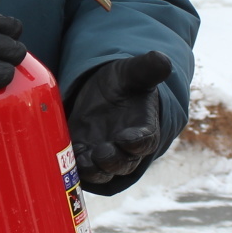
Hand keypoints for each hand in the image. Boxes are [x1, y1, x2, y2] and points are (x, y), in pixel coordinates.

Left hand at [66, 51, 172, 186]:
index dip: (136, 143)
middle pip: (124, 164)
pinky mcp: (83, 153)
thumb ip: (148, 68)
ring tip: (84, 160)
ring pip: (102, 172)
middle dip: (113, 162)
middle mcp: (125, 147)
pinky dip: (74, 167)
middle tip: (102, 151)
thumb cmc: (124, 83)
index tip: (125, 138)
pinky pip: (80, 168)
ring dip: (93, 170)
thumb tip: (164, 60)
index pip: (145, 141)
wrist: (103, 92)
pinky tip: (67, 156)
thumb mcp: (133, 72)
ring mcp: (103, 153)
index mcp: (144, 129)